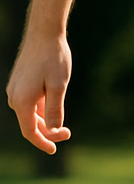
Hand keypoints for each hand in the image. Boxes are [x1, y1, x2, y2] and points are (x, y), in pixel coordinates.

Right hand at [6, 35, 72, 153]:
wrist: (44, 33)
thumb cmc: (54, 58)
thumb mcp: (59, 86)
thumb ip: (55, 109)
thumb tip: (52, 129)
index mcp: (23, 100)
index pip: (30, 131)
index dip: (42, 142)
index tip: (54, 150)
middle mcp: (15, 96)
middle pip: (29, 124)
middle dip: (48, 132)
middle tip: (68, 132)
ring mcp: (15, 89)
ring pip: (29, 114)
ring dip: (44, 121)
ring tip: (63, 123)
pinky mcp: (19, 82)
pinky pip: (29, 103)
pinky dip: (40, 109)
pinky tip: (53, 107)